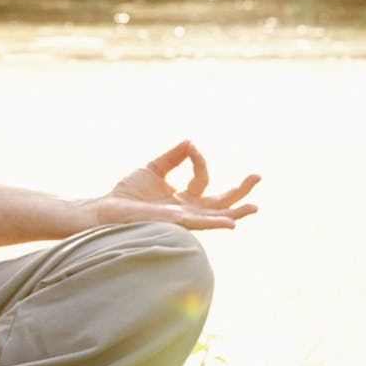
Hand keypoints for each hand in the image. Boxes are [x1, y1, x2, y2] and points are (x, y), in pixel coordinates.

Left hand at [90, 140, 259, 229]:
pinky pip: (200, 223)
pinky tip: (231, 223)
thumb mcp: (154, 168)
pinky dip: (216, 222)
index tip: (190, 147)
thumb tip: (190, 141)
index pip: (203, 178)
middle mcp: (187, 210)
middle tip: (258, 176)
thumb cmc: (127, 193)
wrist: (107, 209)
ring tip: (255, 207)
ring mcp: (183, 218)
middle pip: (221, 202)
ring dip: (236, 211)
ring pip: (217, 216)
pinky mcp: (174, 223)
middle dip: (241, 191)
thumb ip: (173, 157)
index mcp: (184, 198)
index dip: (200, 160)